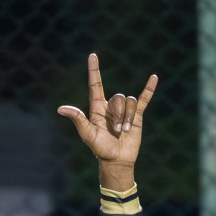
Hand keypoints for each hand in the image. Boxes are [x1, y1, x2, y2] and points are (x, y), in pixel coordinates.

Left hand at [57, 54, 156, 175]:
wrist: (117, 160)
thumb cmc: (100, 149)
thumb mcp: (88, 134)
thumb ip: (78, 119)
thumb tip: (61, 108)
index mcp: (97, 108)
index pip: (95, 84)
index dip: (94, 70)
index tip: (92, 55)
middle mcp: (111, 106)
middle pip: (118, 97)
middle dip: (119, 115)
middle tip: (116, 130)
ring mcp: (125, 109)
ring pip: (129, 102)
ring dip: (128, 117)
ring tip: (125, 131)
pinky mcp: (137, 115)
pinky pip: (143, 99)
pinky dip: (149, 89)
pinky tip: (154, 78)